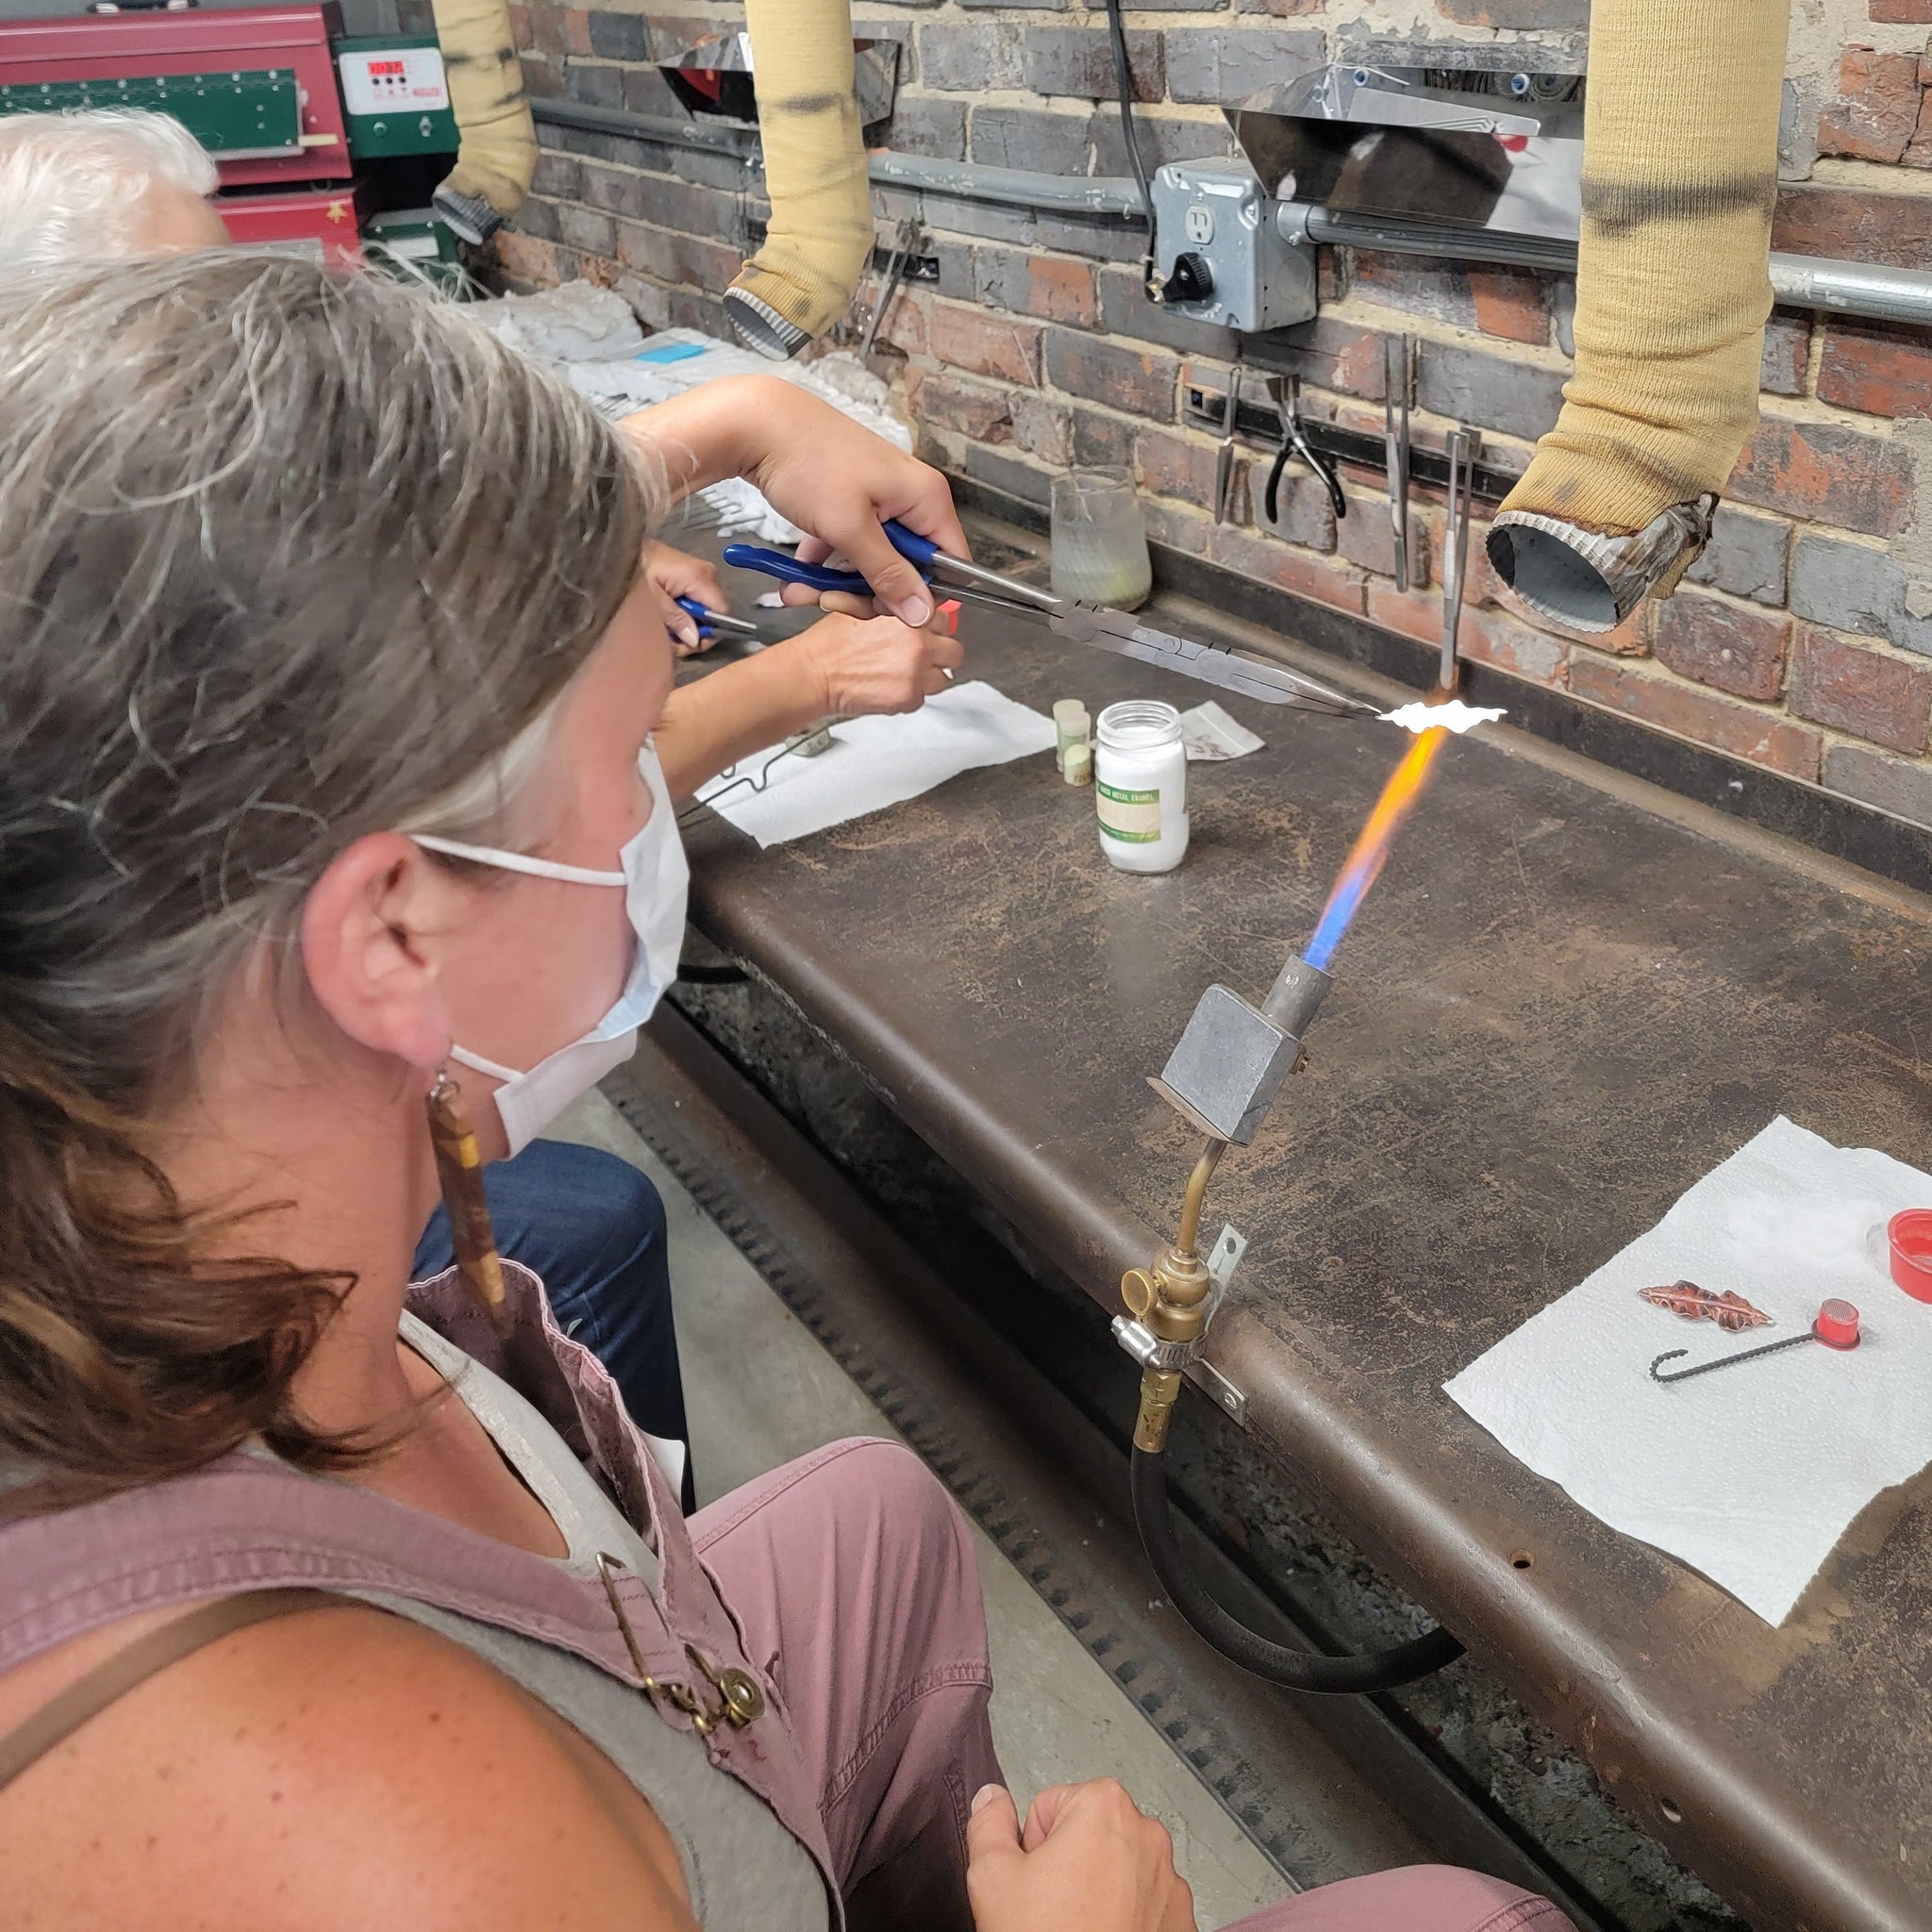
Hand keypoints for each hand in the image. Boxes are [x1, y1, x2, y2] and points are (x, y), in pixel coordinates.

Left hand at [620, 377, 966, 627]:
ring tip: (802, 591)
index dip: (923, 595)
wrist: (758, 422)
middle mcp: (911, 499)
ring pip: (876, 561)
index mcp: (926, 500)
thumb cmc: (809, 465)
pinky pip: (852, 546)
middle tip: (830, 600)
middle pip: (909, 568)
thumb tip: (924, 615)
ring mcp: (881, 500)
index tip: (883, 609)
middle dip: (869, 592)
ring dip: (841, 583)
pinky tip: (796, 579)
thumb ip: (888, 575)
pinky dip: (827, 563)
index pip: (950, 563)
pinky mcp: (852, 502)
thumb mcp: (850, 528)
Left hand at [644, 542, 729, 654]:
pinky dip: (687, 614)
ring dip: (689, 624)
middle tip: (673, 640)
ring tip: (667, 628)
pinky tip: (670, 616)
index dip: (708, 633)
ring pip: (707, 611)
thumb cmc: (639, 569)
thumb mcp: (653, 598)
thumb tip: (694, 640)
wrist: (630, 547)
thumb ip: (675, 619)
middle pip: (715, 614)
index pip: (721, 613)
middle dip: (696, 632)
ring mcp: (705, 574)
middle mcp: (709, 575)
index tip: (687, 643)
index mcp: (700, 578)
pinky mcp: (697, 576)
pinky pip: (700, 602)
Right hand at [798, 612, 963, 719]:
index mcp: (911, 616)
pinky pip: (922, 699)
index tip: (925, 633)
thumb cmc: (831, 642)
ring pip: (942, 679)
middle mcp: (919, 644)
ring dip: (926, 678)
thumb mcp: (863, 605)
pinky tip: (888, 687)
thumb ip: (892, 603)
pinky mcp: (909, 699)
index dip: (932, 627)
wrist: (815, 673)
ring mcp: (916, 673)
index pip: (944, 619)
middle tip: (917, 658)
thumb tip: (909, 599)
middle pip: (953, 651)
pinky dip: (908, 696)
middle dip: (938, 655)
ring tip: (901, 675)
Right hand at [966, 1782, 1197, 1931]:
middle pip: (1087, 1834)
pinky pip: (1145, 1904)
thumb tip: (992, 1799)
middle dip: (1068, 1865)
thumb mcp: (992, 1877)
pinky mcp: (1182, 1919)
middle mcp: (1147, 1834)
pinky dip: (1127, 1918)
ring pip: (1117, 1870)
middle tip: (1053, 1908)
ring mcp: (1171, 1880)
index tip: (1037, 1882)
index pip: (1050, 1807)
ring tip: (1079, 1926)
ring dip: (1099, 1891)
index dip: (1034, 1847)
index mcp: (1104, 1807)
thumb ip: (988, 1824)